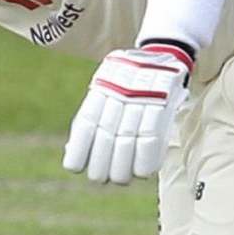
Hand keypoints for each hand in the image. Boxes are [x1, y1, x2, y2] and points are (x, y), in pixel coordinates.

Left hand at [62, 42, 191, 184]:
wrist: (161, 55)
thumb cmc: (127, 83)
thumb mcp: (105, 91)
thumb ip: (91, 119)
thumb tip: (70, 152)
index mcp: (103, 89)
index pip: (87, 122)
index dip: (79, 148)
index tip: (75, 167)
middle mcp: (120, 94)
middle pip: (107, 136)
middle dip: (101, 164)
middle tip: (100, 178)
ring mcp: (142, 98)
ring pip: (128, 140)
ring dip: (123, 167)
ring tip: (120, 179)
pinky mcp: (163, 104)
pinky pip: (152, 137)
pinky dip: (147, 159)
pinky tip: (143, 172)